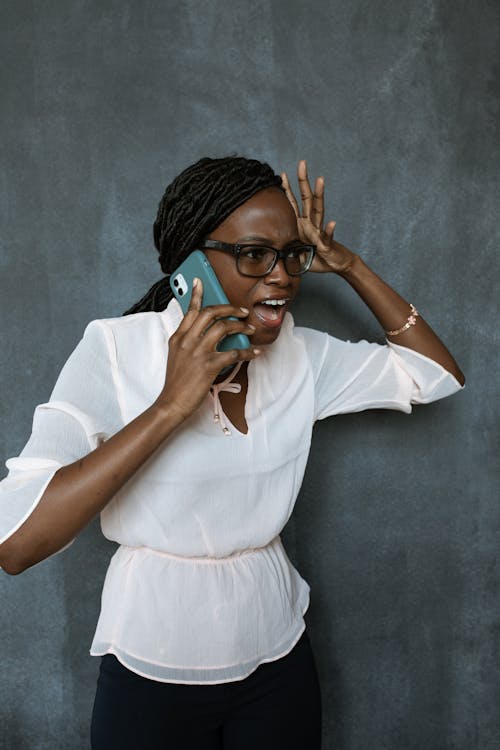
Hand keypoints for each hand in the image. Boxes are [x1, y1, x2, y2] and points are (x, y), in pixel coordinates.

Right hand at [156, 279, 259, 422]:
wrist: (171, 403)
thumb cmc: (176, 382)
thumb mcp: (176, 356)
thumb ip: (187, 342)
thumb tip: (206, 333)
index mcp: (178, 337)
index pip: (190, 311)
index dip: (196, 294)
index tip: (200, 281)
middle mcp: (187, 341)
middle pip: (210, 313)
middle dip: (229, 308)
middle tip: (241, 310)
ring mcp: (198, 352)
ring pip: (223, 328)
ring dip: (240, 326)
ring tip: (250, 328)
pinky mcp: (208, 365)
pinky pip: (233, 353)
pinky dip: (247, 351)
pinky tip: (254, 352)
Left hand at [281, 160, 357, 274]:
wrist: (337, 264)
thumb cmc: (318, 257)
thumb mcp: (296, 253)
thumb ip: (287, 248)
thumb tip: (273, 248)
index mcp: (303, 225)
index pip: (294, 203)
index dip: (288, 189)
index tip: (282, 174)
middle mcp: (312, 223)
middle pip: (307, 199)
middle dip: (303, 181)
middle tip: (302, 163)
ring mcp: (320, 231)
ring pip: (319, 210)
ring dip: (319, 195)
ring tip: (320, 180)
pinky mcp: (327, 243)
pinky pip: (328, 236)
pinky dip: (329, 230)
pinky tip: (332, 223)